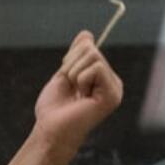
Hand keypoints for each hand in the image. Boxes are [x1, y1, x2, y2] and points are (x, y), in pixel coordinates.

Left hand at [32, 30, 123, 161]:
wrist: (50, 130)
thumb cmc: (54, 109)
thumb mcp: (63, 75)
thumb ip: (75, 55)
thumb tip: (87, 33)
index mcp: (102, 78)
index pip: (89, 48)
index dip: (71, 58)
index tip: (66, 77)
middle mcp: (112, 82)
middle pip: (91, 49)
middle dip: (71, 65)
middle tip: (70, 87)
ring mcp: (115, 88)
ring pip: (93, 56)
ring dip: (74, 74)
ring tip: (76, 94)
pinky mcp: (113, 94)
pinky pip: (96, 68)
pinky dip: (81, 80)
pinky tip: (82, 97)